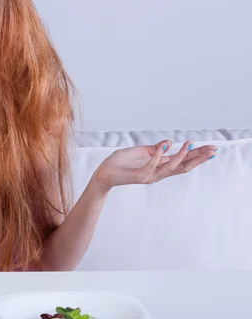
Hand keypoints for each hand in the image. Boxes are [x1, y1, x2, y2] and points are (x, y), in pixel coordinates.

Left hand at [93, 139, 217, 191]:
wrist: (105, 173)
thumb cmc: (121, 162)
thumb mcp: (141, 152)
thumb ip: (156, 149)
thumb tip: (169, 142)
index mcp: (159, 166)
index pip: (183, 161)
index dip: (197, 156)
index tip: (212, 149)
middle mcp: (158, 173)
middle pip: (183, 166)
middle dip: (198, 158)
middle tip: (212, 149)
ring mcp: (150, 175)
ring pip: (170, 167)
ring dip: (181, 155)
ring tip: (190, 143)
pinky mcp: (139, 175)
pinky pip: (151, 165)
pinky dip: (158, 155)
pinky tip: (165, 145)